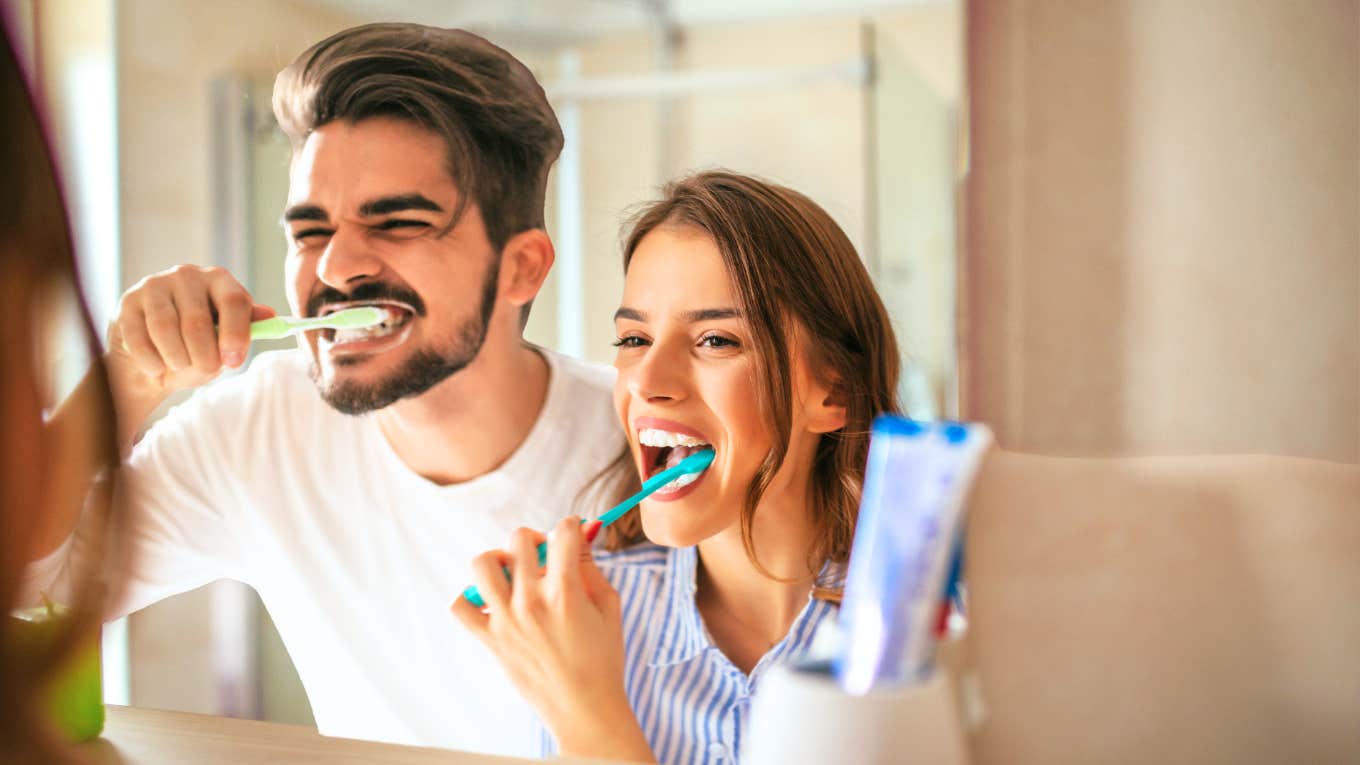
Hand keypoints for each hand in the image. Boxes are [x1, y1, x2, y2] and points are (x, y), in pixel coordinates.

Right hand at [105, 265, 272, 442]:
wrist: (154, 358)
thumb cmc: (199, 347)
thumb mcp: (227, 340)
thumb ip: (246, 331)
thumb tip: (269, 316)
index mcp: (220, 281)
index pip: (234, 301)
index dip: (236, 334)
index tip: (233, 362)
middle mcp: (187, 275)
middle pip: (198, 321)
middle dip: (203, 356)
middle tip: (206, 370)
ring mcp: (155, 284)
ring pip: (166, 328)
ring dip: (176, 359)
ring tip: (180, 367)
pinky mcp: (128, 301)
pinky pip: (139, 336)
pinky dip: (150, 361)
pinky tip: (156, 368)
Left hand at [451, 517, 654, 762]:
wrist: (584, 708)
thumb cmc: (602, 660)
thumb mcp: (609, 607)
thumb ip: (592, 568)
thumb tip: (580, 536)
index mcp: (564, 591)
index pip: (562, 532)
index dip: (572, 526)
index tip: (573, 532)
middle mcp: (530, 601)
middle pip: (520, 539)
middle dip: (537, 539)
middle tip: (546, 556)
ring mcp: (505, 620)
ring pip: (483, 564)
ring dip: (499, 559)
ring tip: (514, 574)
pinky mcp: (490, 640)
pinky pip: (460, 606)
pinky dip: (470, 598)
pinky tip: (492, 602)